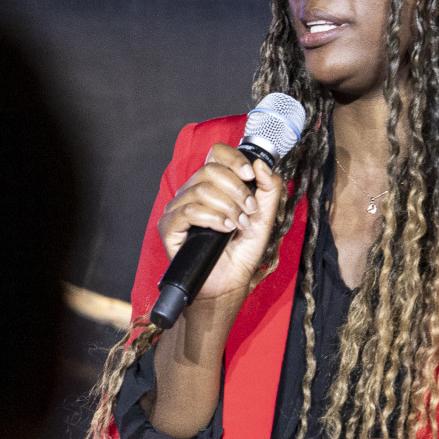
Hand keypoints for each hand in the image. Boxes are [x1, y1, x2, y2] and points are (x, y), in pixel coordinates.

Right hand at [155, 142, 284, 301]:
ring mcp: (178, 209)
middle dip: (237, 190)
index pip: (216, 154)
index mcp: (212, 185)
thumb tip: (261, 164)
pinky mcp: (169, 228)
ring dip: (228, 207)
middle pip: (210, 170)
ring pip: (201, 190)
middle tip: (248, 211)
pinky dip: (211, 218)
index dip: (234, 160)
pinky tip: (224, 230)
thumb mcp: (264, 217)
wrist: (229, 284)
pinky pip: (188, 211)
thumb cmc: (242, 252)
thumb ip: (269, 189)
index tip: (250, 176)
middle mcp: (192, 192)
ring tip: (238, 225)